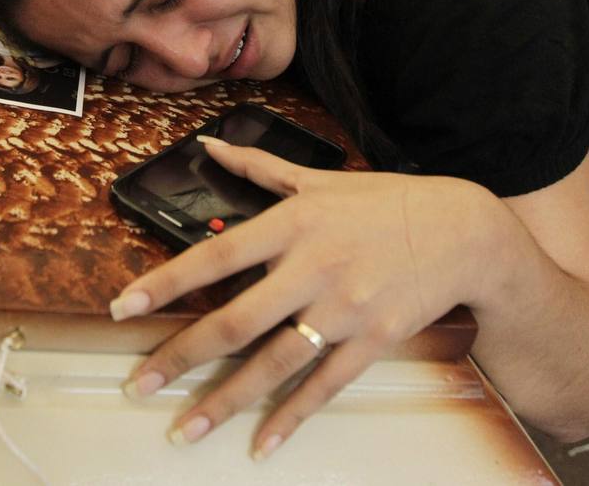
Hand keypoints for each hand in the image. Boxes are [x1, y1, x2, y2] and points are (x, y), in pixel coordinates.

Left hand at [110, 141, 480, 458]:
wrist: (464, 233)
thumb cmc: (386, 203)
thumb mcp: (321, 179)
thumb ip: (258, 166)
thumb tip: (208, 145)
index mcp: (294, 223)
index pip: (217, 254)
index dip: (168, 282)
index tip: (124, 307)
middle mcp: (314, 268)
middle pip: (237, 321)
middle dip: (182, 356)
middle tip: (140, 385)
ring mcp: (344, 310)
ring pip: (274, 363)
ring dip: (225, 401)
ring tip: (186, 429)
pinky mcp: (373, 341)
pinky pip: (324, 386)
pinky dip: (291, 417)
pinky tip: (261, 444)